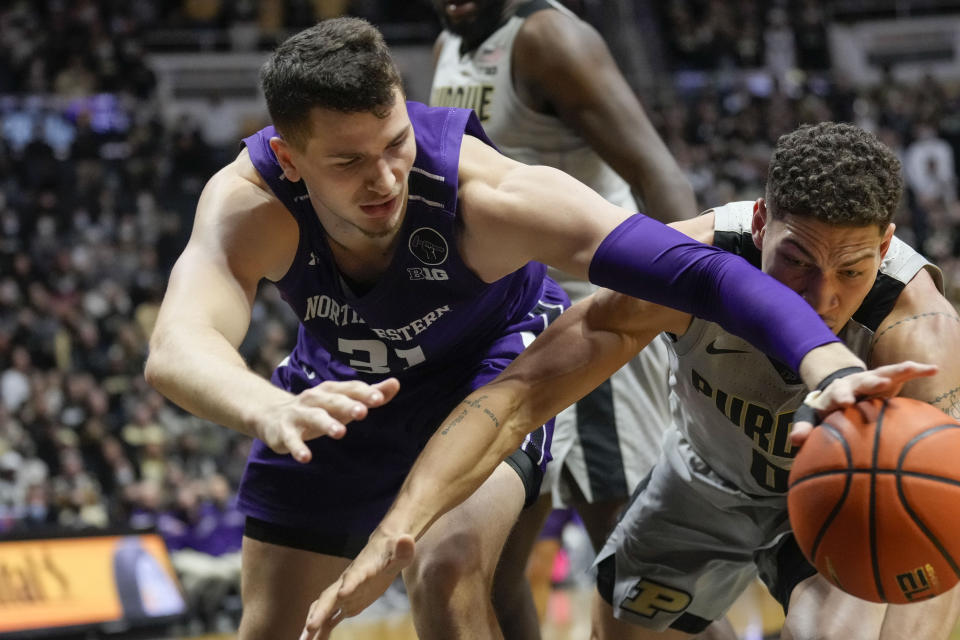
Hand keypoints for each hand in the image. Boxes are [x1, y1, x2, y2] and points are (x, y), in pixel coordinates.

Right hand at [255, 378, 399, 462]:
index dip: (364, 393)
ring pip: (314, 417)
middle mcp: (315, 399)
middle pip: (333, 401)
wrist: (272, 414)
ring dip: (326, 424)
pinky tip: (306, 457)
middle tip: (363, 413)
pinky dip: (297, 448)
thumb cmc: (318, 409)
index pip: (350, 389)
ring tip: (340, 432)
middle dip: (347, 405)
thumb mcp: (343, 401)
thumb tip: (396, 384)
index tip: (379, 398)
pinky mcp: (285, 432)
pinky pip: (291, 440)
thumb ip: (369, 394)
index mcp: (331, 391)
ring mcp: (298, 414)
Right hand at [300, 529, 415, 639]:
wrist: (379, 551)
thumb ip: (403, 549)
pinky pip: (329, 620)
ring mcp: (343, 595)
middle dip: (319, 612)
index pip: (354, 577)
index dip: (349, 585)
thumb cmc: (391, 551)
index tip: (342, 595)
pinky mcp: (345, 604)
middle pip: (328, 597)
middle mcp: (346, 583)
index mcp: (361, 570)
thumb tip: (406, 540)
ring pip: (323, 611)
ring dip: (312, 625)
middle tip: (310, 627)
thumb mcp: (400, 552)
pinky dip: (320, 632)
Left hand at [790, 361, 936, 446]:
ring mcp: (870, 378)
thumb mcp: (814, 416)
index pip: (836, 395)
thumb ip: (805, 427)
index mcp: (835, 394)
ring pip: (883, 373)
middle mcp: (853, 383)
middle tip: (880, 383)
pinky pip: (902, 372)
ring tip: (912, 368)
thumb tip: (794, 441)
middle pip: (861, 381)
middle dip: (870, 382)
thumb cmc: (829, 407)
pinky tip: (931, 369)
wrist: (839, 387)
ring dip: (896, 371)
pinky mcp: (886, 377)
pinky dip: (916, 369)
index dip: (840, 398)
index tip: (846, 402)